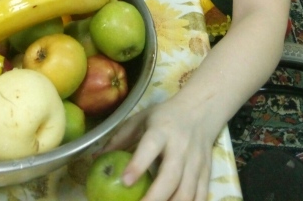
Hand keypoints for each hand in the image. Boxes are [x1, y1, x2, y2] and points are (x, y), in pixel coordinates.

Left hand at [102, 98, 220, 200]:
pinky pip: (201, 195)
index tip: (125, 181)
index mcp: (162, 130)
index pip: (150, 147)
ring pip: (187, 191)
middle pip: (170, 177)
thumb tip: (96, 158)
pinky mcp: (207, 172)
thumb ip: (120, 138)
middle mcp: (180, 147)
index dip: (138, 164)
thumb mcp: (141, 119)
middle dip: (154, 198)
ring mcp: (196, 162)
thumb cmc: (165, 116)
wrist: (201, 110)